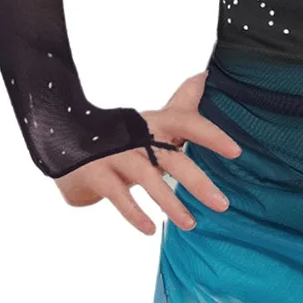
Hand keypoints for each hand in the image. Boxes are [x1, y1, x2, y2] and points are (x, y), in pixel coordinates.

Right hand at [52, 70, 240, 233]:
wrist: (67, 133)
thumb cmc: (123, 131)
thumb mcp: (153, 117)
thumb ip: (182, 101)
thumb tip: (203, 74)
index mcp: (154, 122)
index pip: (188, 122)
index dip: (212, 135)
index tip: (236, 152)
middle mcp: (137, 136)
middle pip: (172, 158)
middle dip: (198, 182)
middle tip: (222, 205)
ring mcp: (116, 154)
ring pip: (148, 179)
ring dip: (170, 204)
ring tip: (190, 224)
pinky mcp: (97, 173)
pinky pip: (119, 196)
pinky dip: (135, 214)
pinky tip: (150, 229)